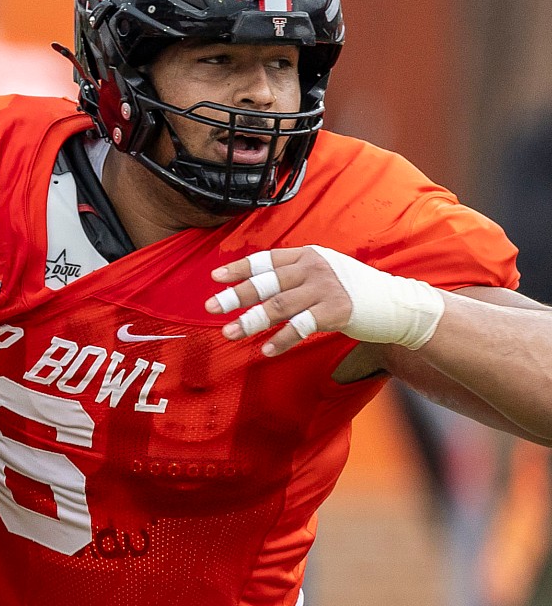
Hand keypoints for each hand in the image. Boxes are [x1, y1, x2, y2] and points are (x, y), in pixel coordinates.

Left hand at [207, 246, 445, 356]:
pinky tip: (266, 350)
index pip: (267, 260)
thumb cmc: (352, 290)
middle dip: (236, 295)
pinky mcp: (338, 311)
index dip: (241, 268)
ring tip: (228, 333)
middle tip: (210, 306)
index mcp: (309, 256)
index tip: (215, 277)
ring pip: (280, 305)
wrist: (395, 303)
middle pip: (268, 282)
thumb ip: (293, 275)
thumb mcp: (323, 272)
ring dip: (252, 320)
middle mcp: (316, 268)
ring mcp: (327, 288)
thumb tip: (254, 284)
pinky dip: (282, 339)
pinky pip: (302, 326)